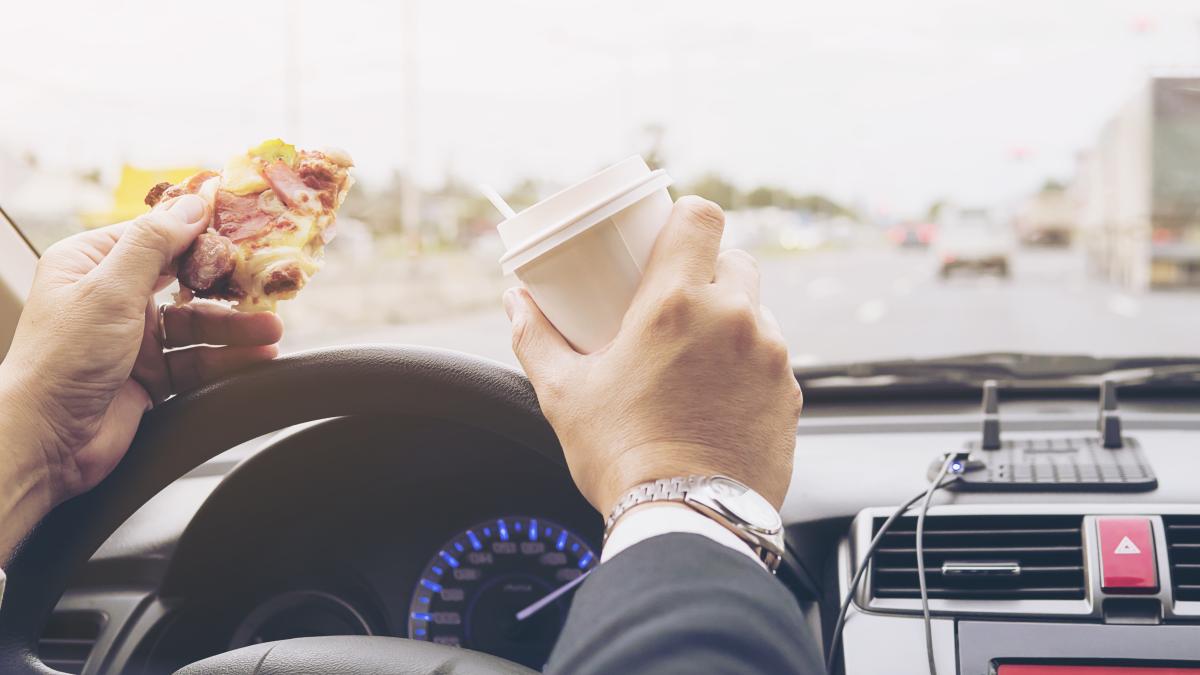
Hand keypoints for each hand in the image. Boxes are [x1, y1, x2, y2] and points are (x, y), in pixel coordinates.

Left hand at [0, 194, 282, 560]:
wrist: (46, 441)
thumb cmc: (62, 359)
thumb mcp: (110, 289)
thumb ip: (155, 243)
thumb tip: (193, 202)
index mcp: (90, 264)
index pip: (155, 237)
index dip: (199, 234)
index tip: (243, 228)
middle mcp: (111, 298)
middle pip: (183, 283)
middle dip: (225, 288)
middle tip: (265, 286)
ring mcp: (131, 339)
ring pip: (196, 326)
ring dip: (235, 329)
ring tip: (272, 331)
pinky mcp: (149, 377)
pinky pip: (197, 362)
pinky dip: (227, 361)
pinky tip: (256, 358)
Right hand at [504, 196, 800, 517]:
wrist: (686, 519)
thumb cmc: (621, 456)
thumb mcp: (564, 393)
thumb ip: (536, 337)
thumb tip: (514, 301)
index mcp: (675, 303)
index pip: (702, 217)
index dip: (687, 217)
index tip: (669, 237)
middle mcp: (733, 318)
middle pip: (735, 259)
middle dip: (709, 272)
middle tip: (676, 304)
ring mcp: (769, 356)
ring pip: (756, 311)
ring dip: (731, 321)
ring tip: (696, 359)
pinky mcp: (789, 394)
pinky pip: (771, 359)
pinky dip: (748, 365)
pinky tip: (719, 396)